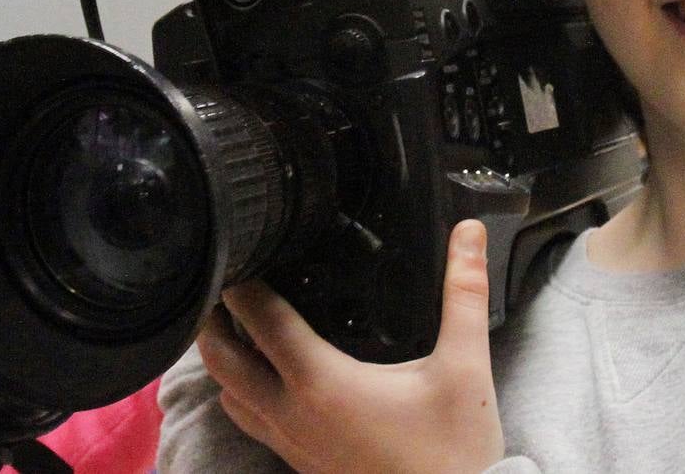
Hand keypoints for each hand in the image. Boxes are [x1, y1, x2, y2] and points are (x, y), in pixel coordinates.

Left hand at [196, 219, 504, 473]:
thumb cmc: (454, 449)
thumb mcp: (464, 365)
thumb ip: (464, 293)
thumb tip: (469, 233)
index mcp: (323, 384)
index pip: (264, 324)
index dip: (244, 286)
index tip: (239, 253)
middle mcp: (294, 416)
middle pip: (224, 363)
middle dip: (215, 323)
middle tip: (223, 284)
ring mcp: (294, 446)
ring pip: (232, 398)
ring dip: (225, 361)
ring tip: (240, 326)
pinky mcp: (303, 466)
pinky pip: (253, 423)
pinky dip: (245, 393)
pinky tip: (272, 378)